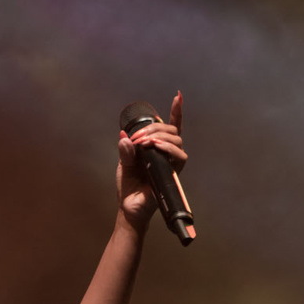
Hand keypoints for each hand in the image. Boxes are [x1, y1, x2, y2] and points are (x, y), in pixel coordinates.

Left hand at [116, 92, 186, 229]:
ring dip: (159, 136)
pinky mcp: (174, 172)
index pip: (170, 128)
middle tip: (137, 137)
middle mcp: (167, 153)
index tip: (178, 96)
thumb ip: (125, 150)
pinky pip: (179, 155)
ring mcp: (172, 162)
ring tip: (143, 142)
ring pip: (176, 139)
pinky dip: (167, 148)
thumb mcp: (123, 165)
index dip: (176, 112)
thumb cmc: (129, 187)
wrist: (129, 207)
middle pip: (171, 130)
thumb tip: (124, 134)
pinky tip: (155, 146)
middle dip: (154, 127)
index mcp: (156, 148)